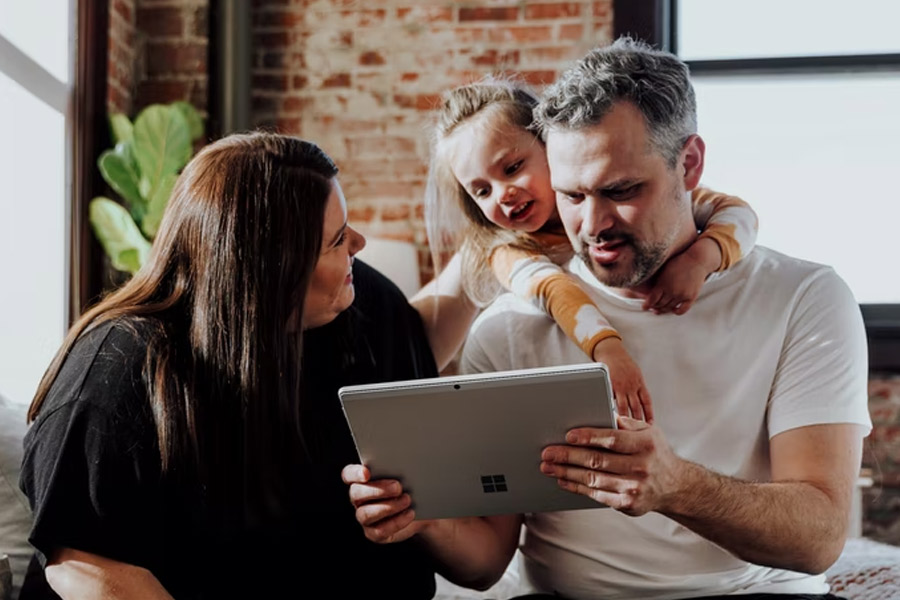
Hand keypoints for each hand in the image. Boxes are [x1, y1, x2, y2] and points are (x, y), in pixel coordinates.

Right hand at [342, 464, 430, 543]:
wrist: (422, 508)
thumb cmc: (411, 485)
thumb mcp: (407, 473)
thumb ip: (399, 466)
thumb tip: (406, 460)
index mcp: (361, 479)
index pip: (349, 474)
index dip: (355, 473)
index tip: (367, 473)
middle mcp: (359, 498)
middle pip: (356, 493)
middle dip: (378, 490)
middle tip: (397, 487)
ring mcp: (364, 516)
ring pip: (366, 513)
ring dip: (388, 507)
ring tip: (407, 500)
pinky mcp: (374, 533)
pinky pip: (379, 531)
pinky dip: (396, 522)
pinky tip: (409, 514)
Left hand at [539, 416, 683, 515]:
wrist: (675, 486)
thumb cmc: (655, 452)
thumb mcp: (649, 431)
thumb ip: (626, 422)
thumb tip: (601, 411)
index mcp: (645, 444)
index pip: (613, 439)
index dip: (589, 437)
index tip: (568, 435)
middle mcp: (641, 467)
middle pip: (597, 461)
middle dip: (568, 456)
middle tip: (547, 452)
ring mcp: (634, 488)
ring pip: (593, 479)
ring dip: (566, 472)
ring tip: (548, 466)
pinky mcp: (627, 504)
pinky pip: (596, 495)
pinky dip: (577, 487)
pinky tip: (563, 480)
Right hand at [593, 337, 653, 422]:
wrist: (610, 351)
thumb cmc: (622, 362)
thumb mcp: (635, 372)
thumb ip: (637, 385)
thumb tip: (639, 400)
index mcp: (640, 382)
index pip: (646, 402)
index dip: (649, 413)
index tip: (650, 424)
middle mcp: (632, 386)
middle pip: (636, 407)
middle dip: (638, 420)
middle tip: (638, 433)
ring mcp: (621, 386)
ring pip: (624, 407)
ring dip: (625, 418)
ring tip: (625, 429)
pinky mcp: (610, 385)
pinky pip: (611, 401)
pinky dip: (612, 409)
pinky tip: (610, 417)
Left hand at [643, 238, 719, 314]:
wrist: (696, 260)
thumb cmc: (678, 262)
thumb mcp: (664, 271)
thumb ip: (657, 282)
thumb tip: (648, 292)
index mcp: (663, 284)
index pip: (652, 299)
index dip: (647, 305)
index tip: (644, 307)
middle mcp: (672, 291)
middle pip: (660, 305)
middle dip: (654, 307)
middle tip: (652, 308)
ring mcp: (682, 295)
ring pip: (669, 308)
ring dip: (663, 310)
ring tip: (660, 309)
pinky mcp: (691, 297)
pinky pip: (682, 310)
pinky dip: (676, 312)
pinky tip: (673, 309)